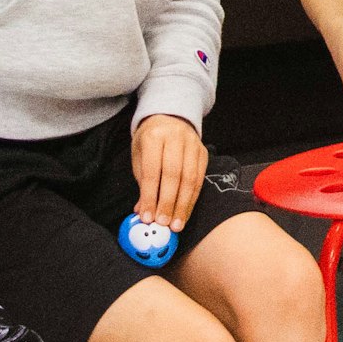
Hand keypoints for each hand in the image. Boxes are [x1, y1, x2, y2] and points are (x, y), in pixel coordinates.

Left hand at [130, 114, 207, 230]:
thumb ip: (142, 183)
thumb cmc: (150, 141)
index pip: (152, 171)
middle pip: (174, 175)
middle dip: (168, 203)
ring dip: (183, 205)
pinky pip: (200, 178)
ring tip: (176, 224)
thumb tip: (142, 211)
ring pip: (190, 178)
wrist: (170, 117)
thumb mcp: (139, 156)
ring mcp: (193, 144)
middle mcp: (176, 138)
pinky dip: (193, 198)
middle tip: (163, 224)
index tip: (147, 217)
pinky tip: (185, 212)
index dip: (150, 196)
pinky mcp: (203, 152)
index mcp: (154, 137)